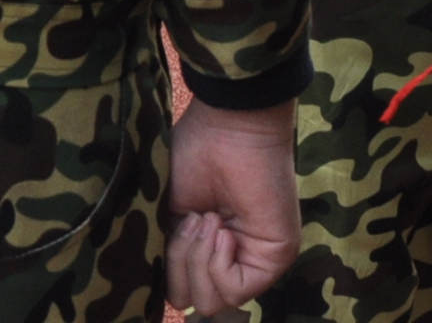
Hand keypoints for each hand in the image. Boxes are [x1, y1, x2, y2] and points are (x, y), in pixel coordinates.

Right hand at [162, 99, 300, 313]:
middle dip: (181, 264)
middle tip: (195, 219)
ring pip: (212, 302)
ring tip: (209, 221)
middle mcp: (230, 258)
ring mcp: (253, 260)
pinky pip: (235, 292)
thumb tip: (157, 289)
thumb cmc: (195, 154)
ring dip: (198, 261)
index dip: (168, 268)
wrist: (228, 127)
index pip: (180, 291)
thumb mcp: (166, 212)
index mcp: (204, 246)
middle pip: (193, 301)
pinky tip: (223, 230)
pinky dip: (218, 264)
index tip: (175, 222)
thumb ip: (165, 252)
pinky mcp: (274, 260)